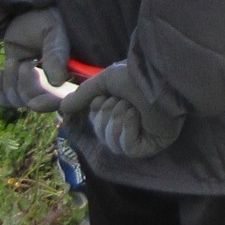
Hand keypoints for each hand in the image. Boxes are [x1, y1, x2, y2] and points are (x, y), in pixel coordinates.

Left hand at [0, 8, 69, 113]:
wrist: (27, 11)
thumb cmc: (46, 17)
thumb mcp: (53, 31)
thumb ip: (56, 53)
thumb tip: (58, 82)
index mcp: (71, 73)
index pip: (63, 98)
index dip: (50, 104)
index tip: (35, 104)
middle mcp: (54, 84)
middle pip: (38, 103)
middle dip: (26, 86)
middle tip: (24, 63)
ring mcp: (34, 85)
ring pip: (19, 101)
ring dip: (11, 81)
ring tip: (14, 60)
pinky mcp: (16, 84)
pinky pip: (4, 99)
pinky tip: (0, 72)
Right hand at [58, 62, 182, 159]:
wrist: (161, 78)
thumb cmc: (138, 75)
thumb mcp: (105, 81)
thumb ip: (84, 95)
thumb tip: (63, 108)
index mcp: (123, 107)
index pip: (97, 123)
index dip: (96, 112)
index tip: (103, 99)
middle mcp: (133, 122)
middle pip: (102, 134)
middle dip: (108, 116)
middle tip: (123, 101)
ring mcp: (143, 135)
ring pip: (112, 143)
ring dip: (118, 122)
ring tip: (132, 107)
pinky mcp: (152, 145)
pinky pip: (127, 148)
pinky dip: (127, 130)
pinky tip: (136, 116)